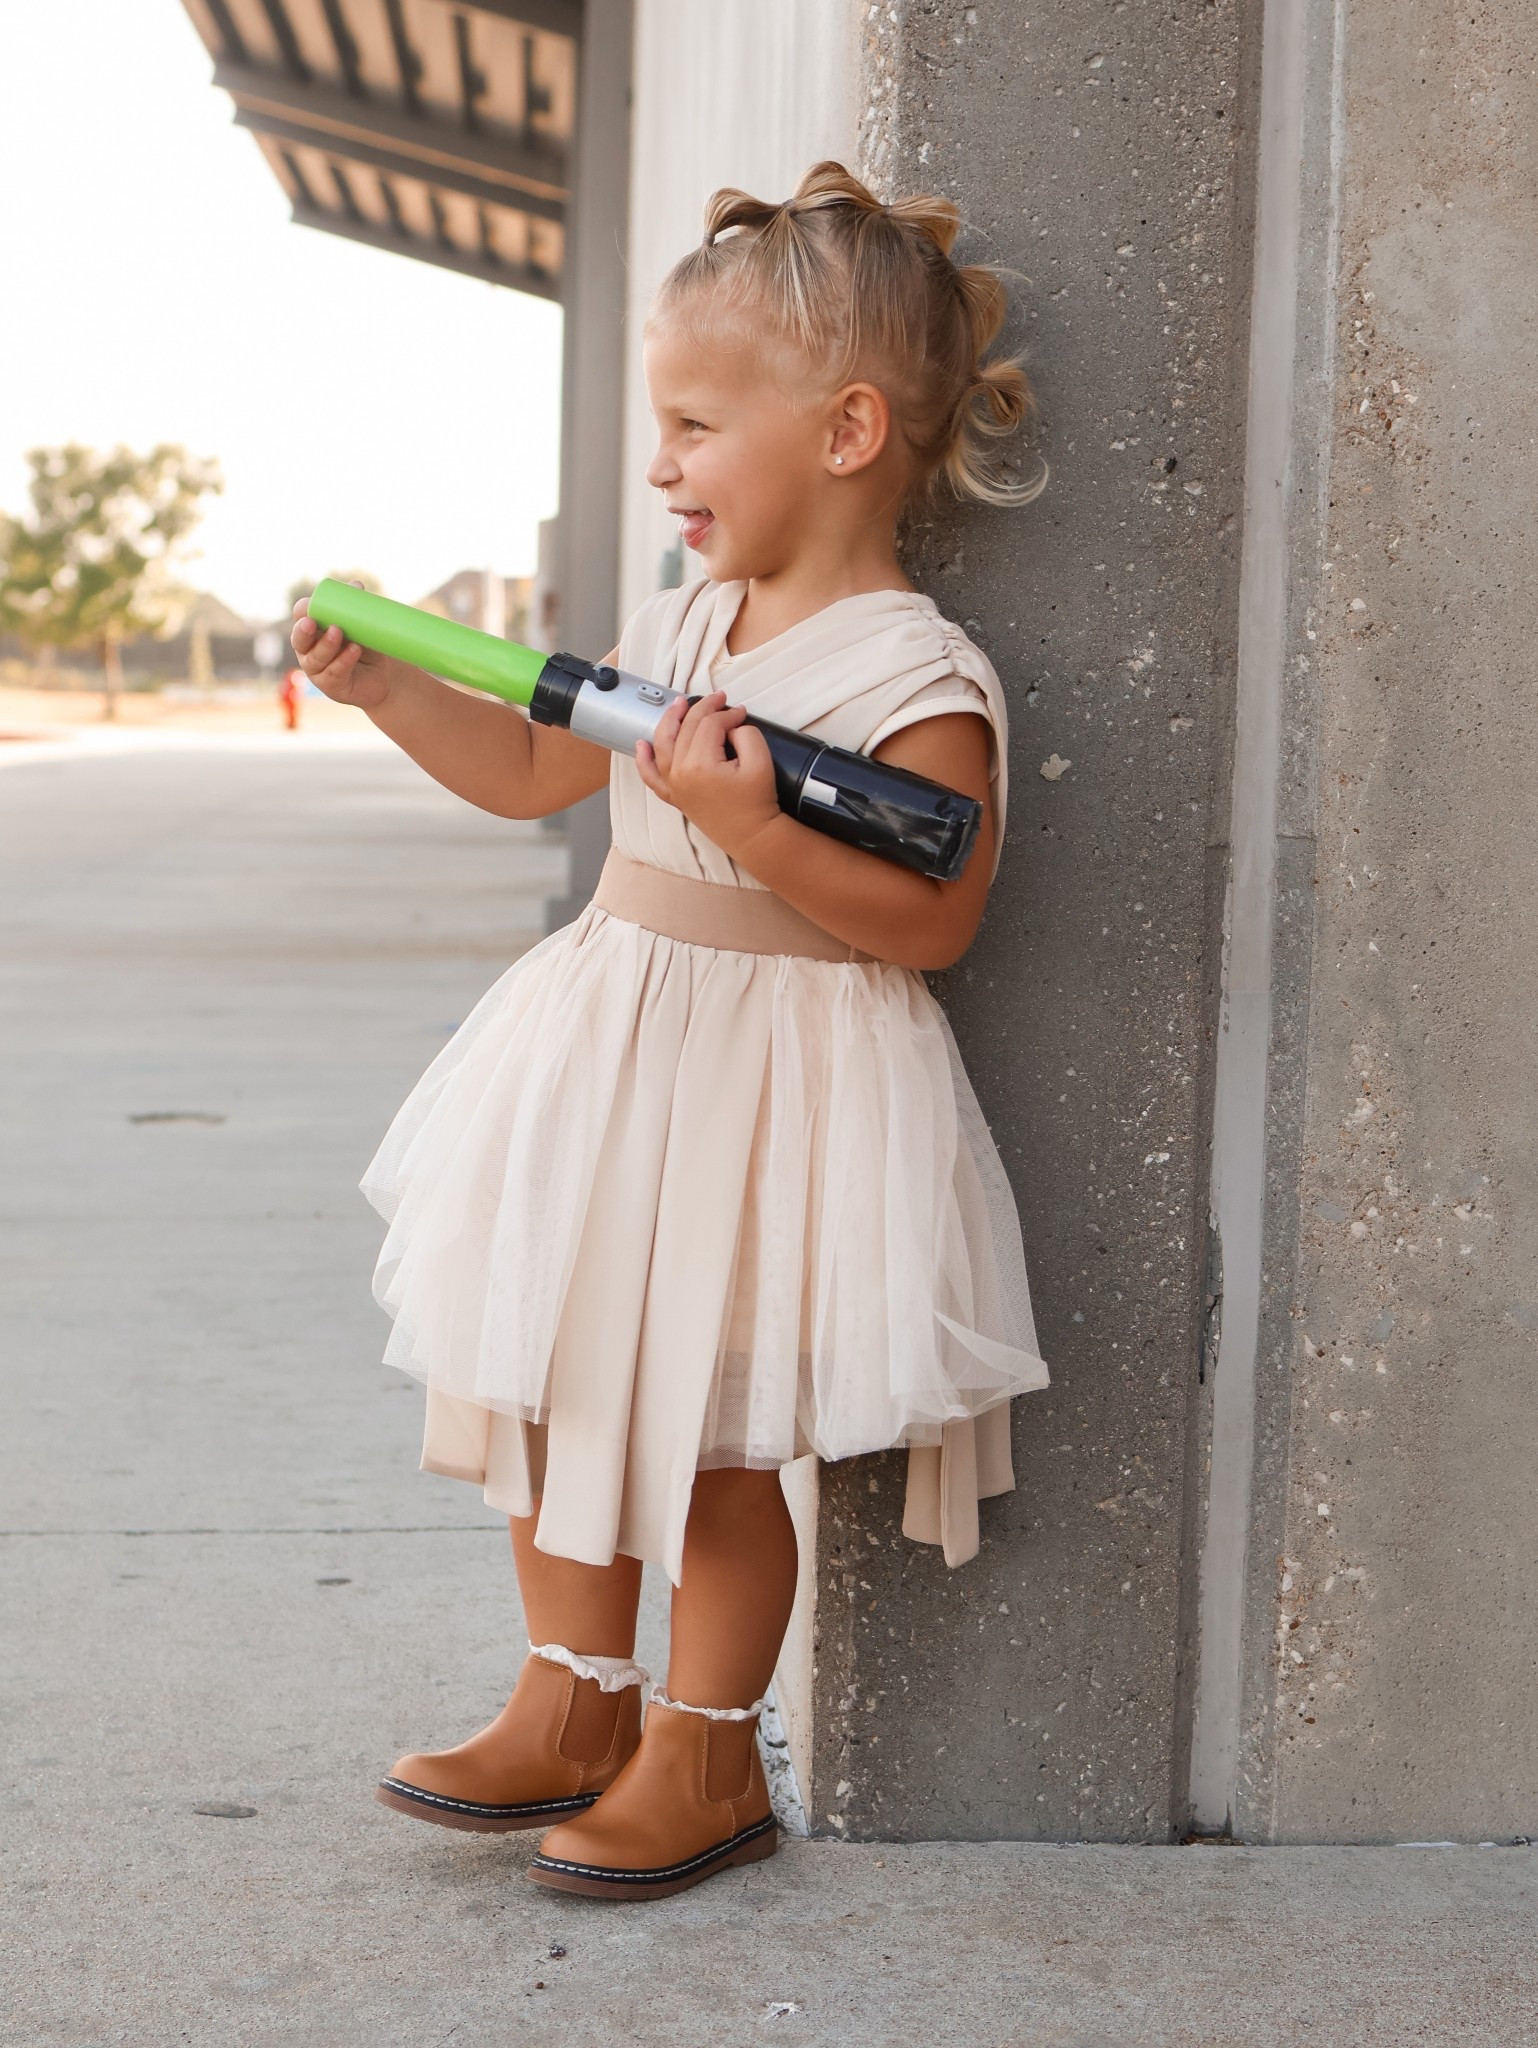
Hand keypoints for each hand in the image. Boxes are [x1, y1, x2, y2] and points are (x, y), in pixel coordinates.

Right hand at [289, 586, 394, 710]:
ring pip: (314, 658)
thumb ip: (358, 606)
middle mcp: (308, 650)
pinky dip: (344, 661)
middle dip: (303, 631)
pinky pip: (334, 673)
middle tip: (312, 622)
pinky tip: (354, 650)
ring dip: (326, 645)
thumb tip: (356, 585)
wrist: (384, 677)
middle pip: (299, 639)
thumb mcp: (363, 625)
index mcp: (313, 629)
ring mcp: (317, 670)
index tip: (311, 605)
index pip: (300, 616)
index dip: (303, 611)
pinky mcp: (330, 686)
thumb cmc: (367, 646)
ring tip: (339, 632)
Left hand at [635, 691, 781, 861]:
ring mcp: (673, 785)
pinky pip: (651, 776)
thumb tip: (730, 726)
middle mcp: (680, 773)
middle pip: (687, 728)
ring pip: (663, 743)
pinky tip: (641, 745)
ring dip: (670, 720)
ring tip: (679, 704)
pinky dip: (644, 760)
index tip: (742, 712)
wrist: (752, 836)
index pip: (710, 724)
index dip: (727, 713)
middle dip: (704, 708)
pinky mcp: (674, 795)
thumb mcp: (761, 762)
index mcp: (700, 764)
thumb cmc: (757, 803)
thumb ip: (746, 734)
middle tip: (720, 698)